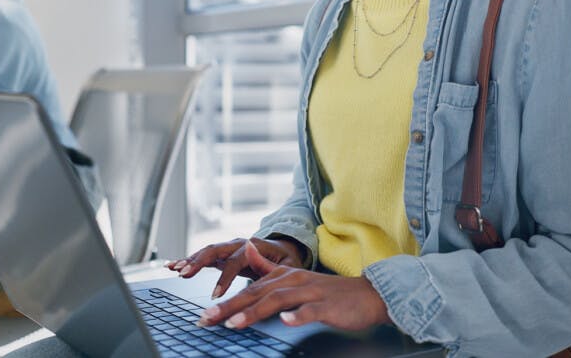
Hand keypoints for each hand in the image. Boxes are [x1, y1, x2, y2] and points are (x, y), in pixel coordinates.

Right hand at [167, 236, 306, 298]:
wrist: (283, 249)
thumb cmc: (286, 260)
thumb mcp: (287, 265)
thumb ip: (272, 266)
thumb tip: (258, 262)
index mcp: (254, 246)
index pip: (236, 261)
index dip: (225, 278)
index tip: (216, 295)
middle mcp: (238, 243)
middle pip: (215, 250)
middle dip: (198, 262)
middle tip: (184, 274)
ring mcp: (228, 247)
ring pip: (206, 251)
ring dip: (190, 260)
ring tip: (175, 269)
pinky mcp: (221, 254)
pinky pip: (203, 256)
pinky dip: (187, 260)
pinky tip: (172, 265)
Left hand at [196, 242, 391, 330]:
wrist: (365, 295)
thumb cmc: (327, 292)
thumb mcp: (294, 277)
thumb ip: (267, 267)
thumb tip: (245, 248)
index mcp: (283, 276)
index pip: (248, 289)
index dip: (225, 301)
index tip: (204, 315)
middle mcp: (293, 281)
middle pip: (256, 293)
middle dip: (230, 307)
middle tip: (208, 318)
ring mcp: (310, 292)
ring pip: (278, 300)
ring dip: (255, 312)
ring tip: (234, 323)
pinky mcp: (327, 305)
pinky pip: (311, 310)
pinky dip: (298, 315)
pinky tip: (287, 322)